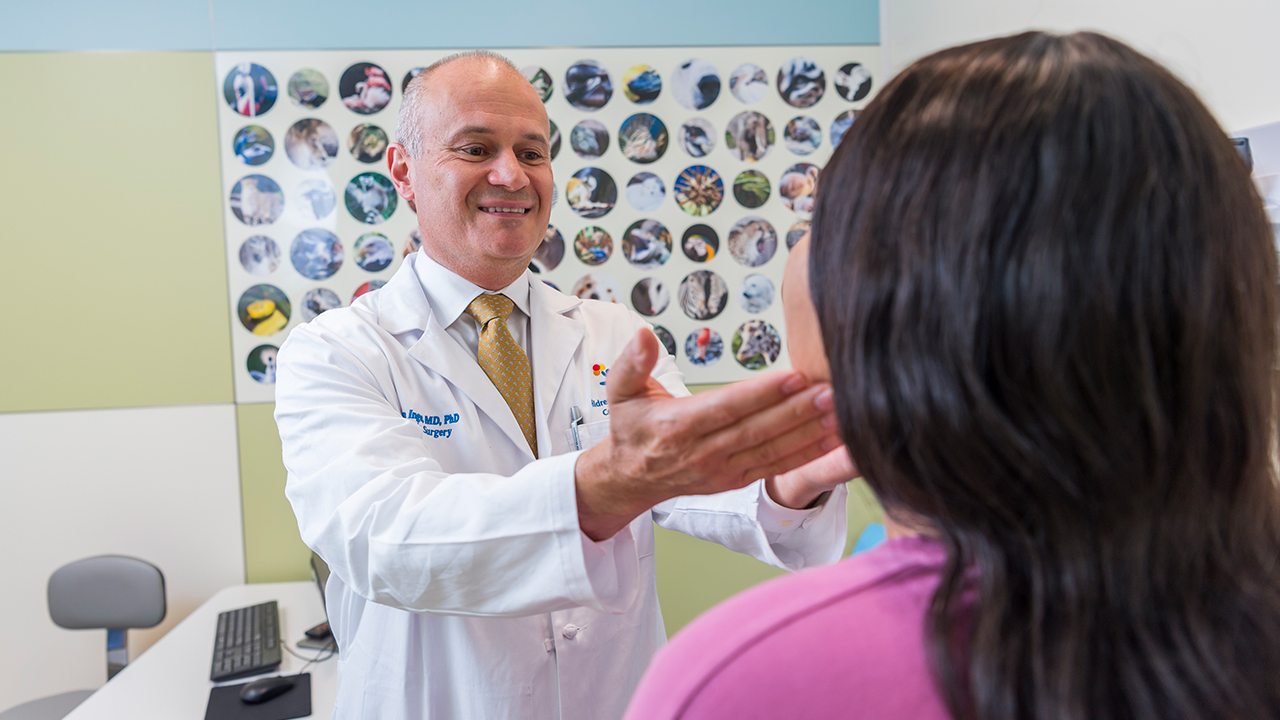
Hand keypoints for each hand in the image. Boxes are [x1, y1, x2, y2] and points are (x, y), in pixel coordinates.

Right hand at [574, 329, 840, 539]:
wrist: (629, 477)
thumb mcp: (619, 392)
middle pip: (758, 430)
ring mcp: (722, 470)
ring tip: (843, 412)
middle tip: (833, 389)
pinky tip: (833, 439)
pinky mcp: (736, 480)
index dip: (762, 393)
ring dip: (810, 433)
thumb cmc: (630, 428)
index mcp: (677, 427)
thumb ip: (632, 363)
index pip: (727, 407)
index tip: (794, 376)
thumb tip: (643, 335)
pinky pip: (776, 467)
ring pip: (773, 450)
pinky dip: (807, 455)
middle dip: (798, 411)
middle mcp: (703, 452)